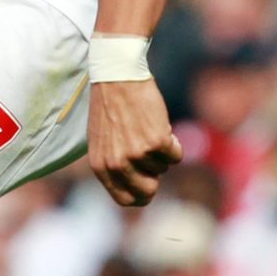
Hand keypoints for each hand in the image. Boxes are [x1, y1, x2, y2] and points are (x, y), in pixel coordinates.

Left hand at [87, 79, 180, 206]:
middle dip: (155, 177)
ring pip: (163, 167)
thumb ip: (114, 164)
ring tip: (147, 127)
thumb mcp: (102, 140)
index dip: (140, 196)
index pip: (124, 199)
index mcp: (100, 166)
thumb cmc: (110, 105)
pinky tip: (159, 124)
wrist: (118, 76)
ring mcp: (137, 154)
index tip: (149, 187)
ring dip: (161, 151)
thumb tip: (136, 184)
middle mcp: (117, 164)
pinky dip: (174, 142)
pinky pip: (176, 155)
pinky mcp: (156, 142)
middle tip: (154, 159)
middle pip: (148, 191)